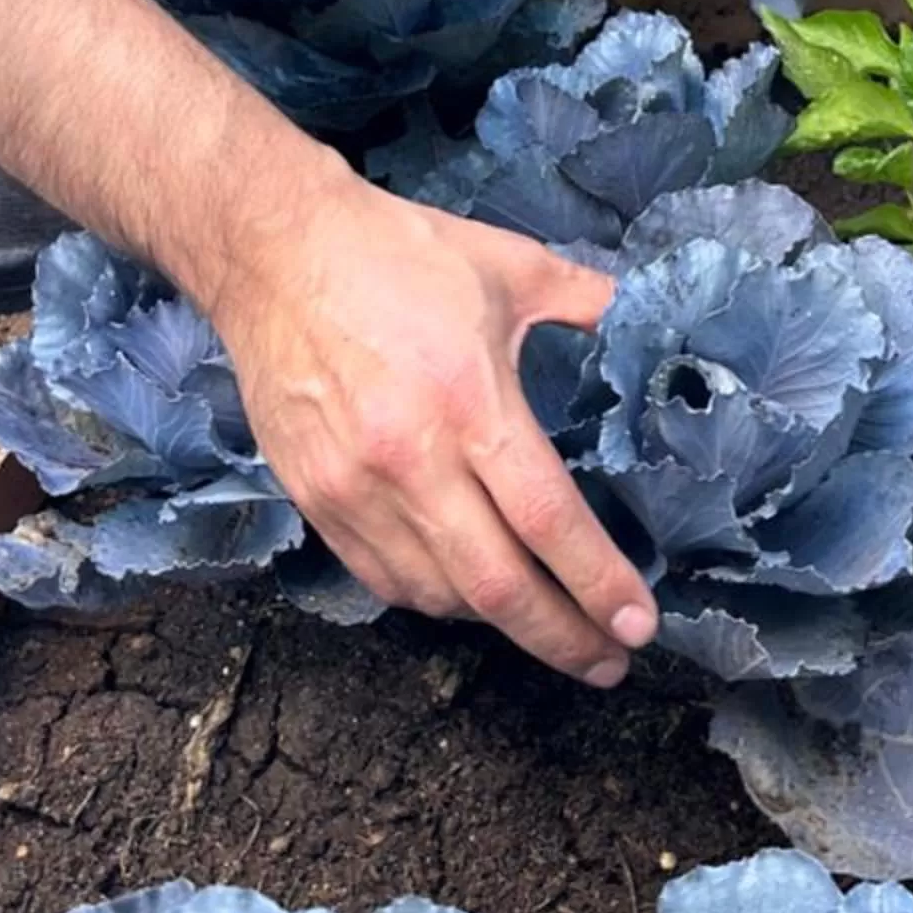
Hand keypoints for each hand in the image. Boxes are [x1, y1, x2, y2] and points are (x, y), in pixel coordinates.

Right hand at [211, 177, 656, 683]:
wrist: (273, 251)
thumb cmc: (397, 252)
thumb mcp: (510, 263)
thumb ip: (584, 300)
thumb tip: (638, 320)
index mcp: (470, 402)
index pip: (547, 521)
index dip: (598, 583)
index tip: (639, 624)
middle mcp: (411, 460)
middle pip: (496, 586)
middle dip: (561, 636)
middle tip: (608, 661)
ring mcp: (353, 488)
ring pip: (437, 594)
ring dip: (498, 623)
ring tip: (546, 624)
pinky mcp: (313, 497)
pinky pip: (382, 578)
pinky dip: (432, 599)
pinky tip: (467, 594)